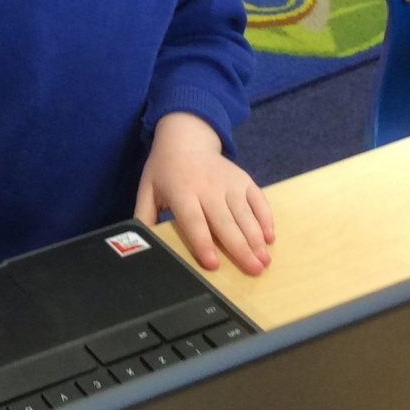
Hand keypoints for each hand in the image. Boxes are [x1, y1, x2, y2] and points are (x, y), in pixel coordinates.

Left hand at [134, 113, 273, 275]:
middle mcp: (208, 188)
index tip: (213, 265)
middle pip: (226, 222)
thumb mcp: (147, 189)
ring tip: (264, 261)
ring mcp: (229, 183)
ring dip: (257, 239)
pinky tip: (270, 238)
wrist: (186, 138)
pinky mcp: (243, 179)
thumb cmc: (164, 170)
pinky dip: (266, 219)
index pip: (194, 222)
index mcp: (182, 193)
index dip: (203, 244)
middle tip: (253, 271)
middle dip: (241, 248)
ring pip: (245, 214)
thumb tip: (140, 243)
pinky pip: (258, 200)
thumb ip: (144, 216)